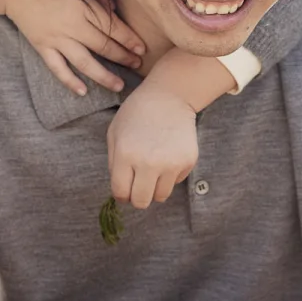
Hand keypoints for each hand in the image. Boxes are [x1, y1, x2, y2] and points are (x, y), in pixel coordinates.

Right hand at [4, 0, 144, 95]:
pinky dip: (69, 81)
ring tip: (118, 85)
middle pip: (103, 47)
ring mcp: (56, 39)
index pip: (113, 27)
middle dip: (123, 57)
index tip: (142, 49)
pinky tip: (82, 91)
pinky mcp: (42, 47)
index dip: (129, 39)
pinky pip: (57, 68)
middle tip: (137, 65)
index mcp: (84, 7)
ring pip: (84, 63)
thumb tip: (114, 9)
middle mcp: (72, 27)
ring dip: (103, 76)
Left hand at [106, 78, 199, 208]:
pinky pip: (175, 182)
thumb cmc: (136, 114)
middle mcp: (149, 163)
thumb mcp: (114, 134)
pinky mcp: (188, 162)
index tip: (124, 191)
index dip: (121, 195)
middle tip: (138, 186)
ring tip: (152, 172)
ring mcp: (171, 164)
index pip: (121, 193)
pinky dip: (169, 176)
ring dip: (154, 189)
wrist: (168, 98)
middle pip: (141, 201)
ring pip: (161, 196)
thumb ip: (114, 164)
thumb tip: (120, 190)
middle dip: (137, 198)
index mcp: (126, 156)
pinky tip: (166, 157)